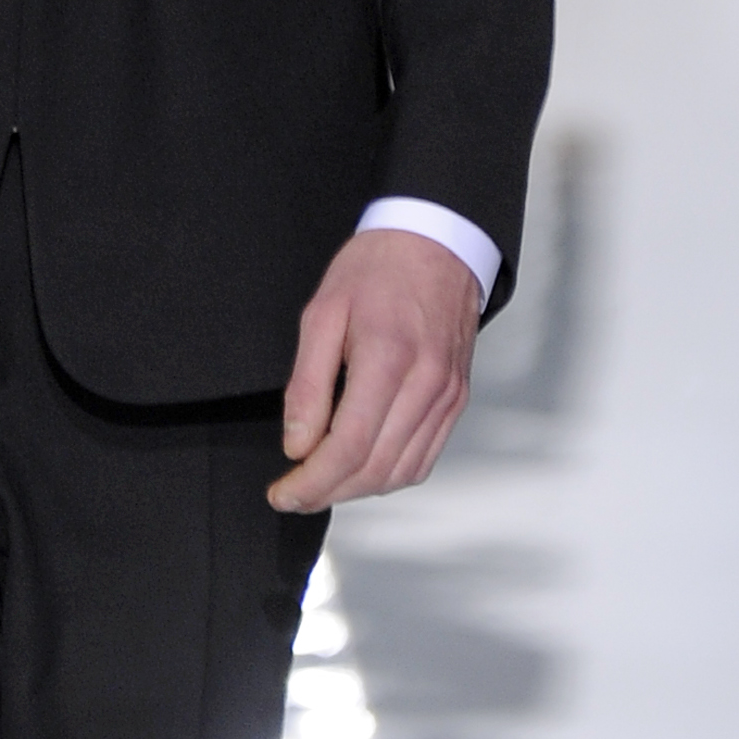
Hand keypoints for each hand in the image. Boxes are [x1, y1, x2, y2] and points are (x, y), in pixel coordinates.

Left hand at [270, 230, 480, 512]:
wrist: (436, 243)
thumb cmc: (378, 269)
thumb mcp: (322, 313)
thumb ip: (308, 384)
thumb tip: (298, 444)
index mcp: (389, 359)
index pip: (349, 447)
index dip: (312, 482)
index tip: (282, 492)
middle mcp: (426, 385)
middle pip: (375, 469)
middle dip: (327, 493)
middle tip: (293, 495)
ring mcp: (447, 396)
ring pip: (402, 472)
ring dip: (358, 489)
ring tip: (321, 484)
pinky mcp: (456, 399)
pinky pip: (425, 458)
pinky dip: (390, 475)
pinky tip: (361, 468)